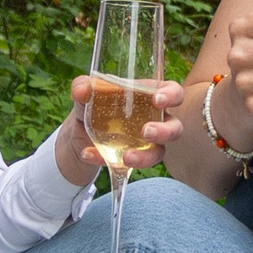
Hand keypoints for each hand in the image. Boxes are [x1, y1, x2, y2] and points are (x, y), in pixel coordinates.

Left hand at [57, 76, 185, 178]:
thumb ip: (83, 86)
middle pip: (174, 127)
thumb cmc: (93, 102)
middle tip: (145, 132)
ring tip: (126, 157)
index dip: (172, 96)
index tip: (158, 100)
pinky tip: (89, 154)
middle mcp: (154, 119)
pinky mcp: (132, 159)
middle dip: (164, 131)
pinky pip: (127, 166)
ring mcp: (147, 143)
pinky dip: (107, 161)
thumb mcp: (86, 91)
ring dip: (145, 157)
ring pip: (158, 152)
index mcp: (150, 95)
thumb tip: (82, 90)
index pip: (173, 93)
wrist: (78, 130)